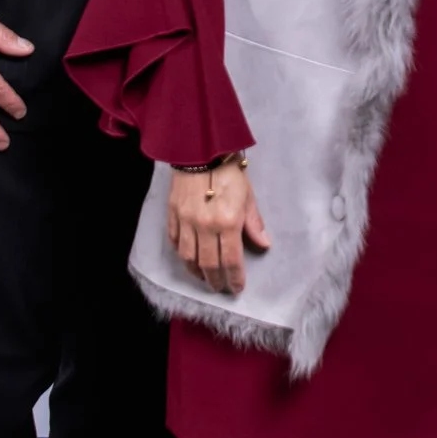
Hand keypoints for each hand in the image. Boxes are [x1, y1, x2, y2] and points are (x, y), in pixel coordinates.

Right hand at [168, 159, 269, 293]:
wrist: (201, 149)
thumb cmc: (230, 171)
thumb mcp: (248, 196)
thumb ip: (254, 223)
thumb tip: (264, 245)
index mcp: (227, 222)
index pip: (230, 260)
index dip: (234, 277)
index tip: (237, 288)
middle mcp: (205, 226)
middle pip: (208, 264)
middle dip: (216, 280)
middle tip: (221, 288)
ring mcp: (186, 221)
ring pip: (188, 257)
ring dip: (197, 272)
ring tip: (204, 278)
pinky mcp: (172, 214)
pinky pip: (175, 241)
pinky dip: (181, 254)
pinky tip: (188, 259)